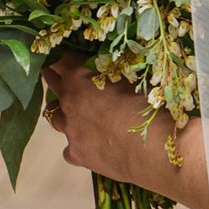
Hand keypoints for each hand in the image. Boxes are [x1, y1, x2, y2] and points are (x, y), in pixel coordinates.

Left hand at [43, 52, 159, 182]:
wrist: (154, 147)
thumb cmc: (148, 104)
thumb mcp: (134, 75)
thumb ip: (115, 68)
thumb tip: (113, 61)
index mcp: (79, 77)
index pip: (64, 59)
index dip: (68, 56)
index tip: (70, 54)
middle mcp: (68, 102)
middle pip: (53, 84)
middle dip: (56, 77)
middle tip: (58, 74)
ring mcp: (70, 130)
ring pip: (53, 116)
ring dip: (61, 110)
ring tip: (72, 110)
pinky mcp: (76, 154)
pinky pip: (68, 147)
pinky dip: (77, 143)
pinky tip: (89, 144)